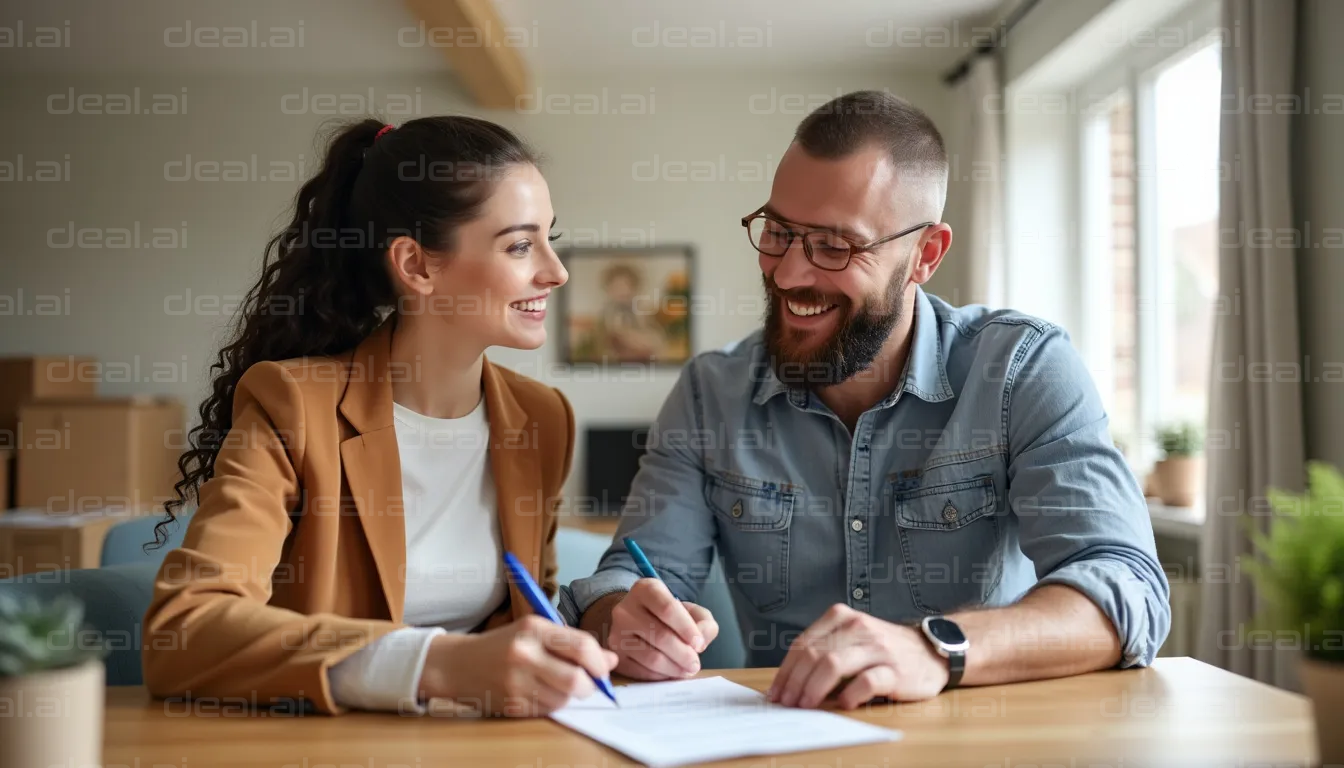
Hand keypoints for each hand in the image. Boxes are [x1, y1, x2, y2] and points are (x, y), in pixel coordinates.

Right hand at [420, 615, 617, 716]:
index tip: (604, 667)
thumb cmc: (505, 643)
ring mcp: (516, 682)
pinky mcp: (512, 705)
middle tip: (589, 683)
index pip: (581, 646)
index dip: (599, 661)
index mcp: (534, 629)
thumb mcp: (536, 630)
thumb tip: (611, 659)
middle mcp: (524, 655)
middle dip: (590, 685)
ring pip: (564, 699)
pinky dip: (553, 703)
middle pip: (576, 680)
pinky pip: (548, 710)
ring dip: (571, 695)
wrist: (460, 664)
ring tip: (559, 683)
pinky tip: (541, 691)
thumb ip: (574, 643)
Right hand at [604, 578, 718, 679]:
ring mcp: (617, 632)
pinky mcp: (615, 654)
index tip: (699, 644)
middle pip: (660, 636)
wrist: (636, 621)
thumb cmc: (667, 616)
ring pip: (651, 657)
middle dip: (683, 654)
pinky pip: (641, 671)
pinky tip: (670, 672)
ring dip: (674, 668)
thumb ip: (703, 621)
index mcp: (646, 589)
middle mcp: (625, 609)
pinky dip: (660, 676)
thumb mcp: (690, 610)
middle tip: (695, 664)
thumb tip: (700, 641)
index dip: (687, 629)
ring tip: (686, 670)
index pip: (668, 608)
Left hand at [768, 604, 948, 708]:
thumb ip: (825, 650)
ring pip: (833, 664)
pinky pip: (866, 682)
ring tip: (805, 706)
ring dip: (813, 689)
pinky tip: (843, 704)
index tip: (776, 691)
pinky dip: (850, 695)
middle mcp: (858, 627)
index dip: (786, 670)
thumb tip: (790, 682)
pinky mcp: (894, 670)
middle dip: (794, 682)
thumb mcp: (852, 638)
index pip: (803, 643)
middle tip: (786, 703)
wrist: (931, 652)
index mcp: (841, 617)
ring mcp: (877, 647)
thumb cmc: (884, 650)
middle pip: (814, 654)